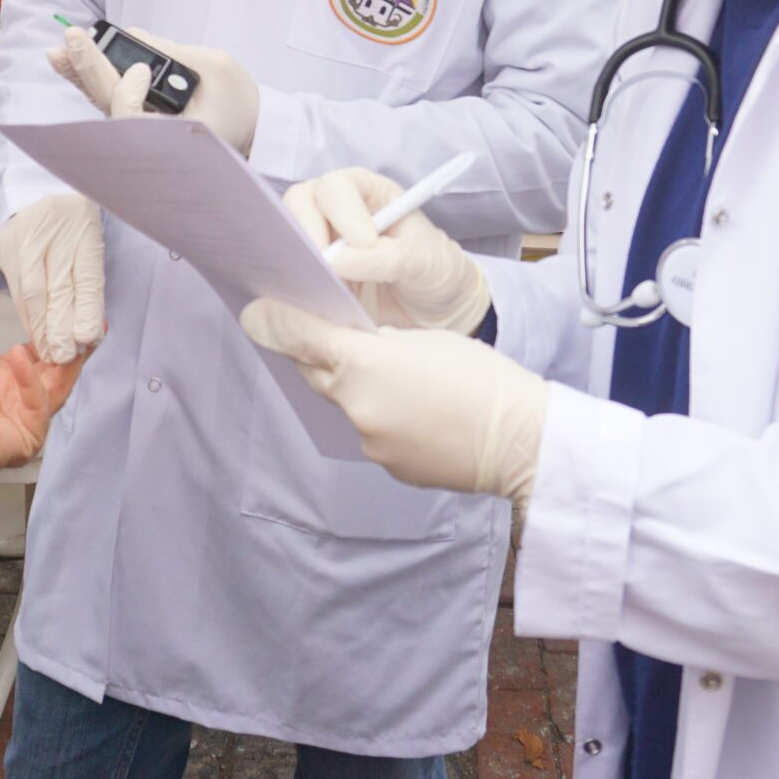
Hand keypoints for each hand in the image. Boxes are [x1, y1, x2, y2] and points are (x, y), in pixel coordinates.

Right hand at [0, 193, 104, 364]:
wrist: (38, 191)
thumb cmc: (72, 222)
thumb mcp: (89, 241)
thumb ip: (90, 284)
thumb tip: (91, 330)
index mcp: (81, 223)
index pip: (85, 275)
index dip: (86, 310)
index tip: (87, 339)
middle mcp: (51, 229)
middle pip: (56, 287)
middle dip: (60, 326)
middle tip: (66, 355)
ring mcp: (24, 237)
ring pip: (32, 292)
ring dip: (41, 327)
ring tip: (50, 351)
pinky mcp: (4, 247)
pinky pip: (17, 290)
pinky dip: (28, 314)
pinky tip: (35, 332)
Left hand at [0, 285, 88, 470]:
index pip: (31, 356)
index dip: (45, 337)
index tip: (57, 314)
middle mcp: (12, 397)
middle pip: (53, 372)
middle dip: (68, 348)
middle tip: (82, 323)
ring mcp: (22, 417)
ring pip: (57, 387)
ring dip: (66, 362)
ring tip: (72, 335)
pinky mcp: (26, 433)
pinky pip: (39, 404)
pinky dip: (32, 380)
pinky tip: (19, 357)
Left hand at [49, 24, 260, 155]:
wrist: (250, 126)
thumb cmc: (237, 99)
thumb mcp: (216, 66)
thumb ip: (173, 52)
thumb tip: (132, 37)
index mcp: (179, 137)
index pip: (137, 122)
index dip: (129, 95)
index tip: (141, 70)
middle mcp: (153, 141)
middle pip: (112, 108)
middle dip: (90, 72)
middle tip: (72, 39)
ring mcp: (141, 135)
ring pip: (105, 104)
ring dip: (81, 75)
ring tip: (60, 50)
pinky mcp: (135, 123)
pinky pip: (108, 101)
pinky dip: (90, 79)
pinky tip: (69, 59)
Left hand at [242, 301, 549, 508]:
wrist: (521, 443)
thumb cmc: (483, 379)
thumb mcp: (428, 339)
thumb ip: (379, 340)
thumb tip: (356, 343)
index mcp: (366, 365)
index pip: (303, 338)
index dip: (277, 323)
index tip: (256, 312)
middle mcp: (357, 407)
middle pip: (317, 373)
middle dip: (316, 353)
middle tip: (324, 333)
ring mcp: (371, 442)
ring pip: (346, 404)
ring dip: (356, 388)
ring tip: (397, 378)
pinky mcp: (388, 465)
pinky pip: (371, 432)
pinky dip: (381, 417)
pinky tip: (415, 410)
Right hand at [285, 167, 490, 333]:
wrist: (439, 308)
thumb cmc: (435, 270)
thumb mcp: (421, 261)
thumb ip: (381, 258)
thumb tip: (333, 262)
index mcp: (368, 192)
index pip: (337, 188)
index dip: (344, 213)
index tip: (364, 243)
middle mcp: (338, 210)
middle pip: (300, 203)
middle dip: (306, 232)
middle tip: (324, 267)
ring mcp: (322, 241)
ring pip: (288, 237)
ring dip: (298, 259)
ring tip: (316, 286)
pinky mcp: (315, 274)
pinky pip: (292, 273)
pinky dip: (295, 284)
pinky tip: (310, 302)